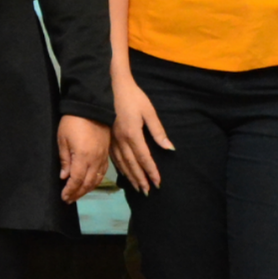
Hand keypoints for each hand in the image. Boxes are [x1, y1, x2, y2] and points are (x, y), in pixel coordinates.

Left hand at [57, 115, 111, 202]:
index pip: (77, 180)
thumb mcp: (62, 139)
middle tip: (69, 199)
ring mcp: (103, 157)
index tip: (64, 197)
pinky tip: (91, 183)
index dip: (70, 190)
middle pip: (88, 183)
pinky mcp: (106, 153)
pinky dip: (96, 180)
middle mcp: (95, 160)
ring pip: (97, 179)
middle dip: (78, 193)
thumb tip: (65, 177)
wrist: (91, 107)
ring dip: (87, 189)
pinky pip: (103, 172)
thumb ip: (65, 159)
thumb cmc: (72, 122)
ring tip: (78, 194)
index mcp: (83, 157)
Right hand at [110, 72, 173, 194]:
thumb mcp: (149, 112)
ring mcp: (112, 140)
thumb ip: (158, 131)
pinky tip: (124, 173)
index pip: (144, 158)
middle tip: (147, 191)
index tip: (158, 183)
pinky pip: (114, 158)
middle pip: (132, 164)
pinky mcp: (108, 138)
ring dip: (130, 176)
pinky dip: (120, 168)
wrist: (110, 86)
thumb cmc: (133, 97)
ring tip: (137, 187)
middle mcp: (121, 140)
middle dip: (140, 179)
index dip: (151, 172)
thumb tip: (169, 148)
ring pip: (122, 163)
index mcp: (133, 134)